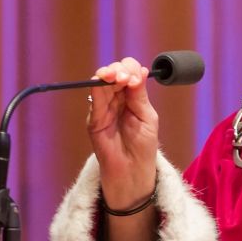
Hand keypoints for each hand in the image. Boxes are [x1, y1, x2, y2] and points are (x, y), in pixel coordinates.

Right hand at [88, 57, 158, 208]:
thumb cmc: (143, 147)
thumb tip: (141, 69)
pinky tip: (104, 82)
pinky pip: (93, 98)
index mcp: (133, 97)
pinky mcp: (94, 119)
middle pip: (115, 73)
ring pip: (102, 82)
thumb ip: (140, 95)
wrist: (132, 171)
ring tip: (117, 79)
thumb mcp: (147, 117)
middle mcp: (117, 99)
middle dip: (120, 71)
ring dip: (108, 75)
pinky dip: (97, 87)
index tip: (136, 79)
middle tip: (126, 79)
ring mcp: (104, 108)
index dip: (131, 71)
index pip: (129, 73)